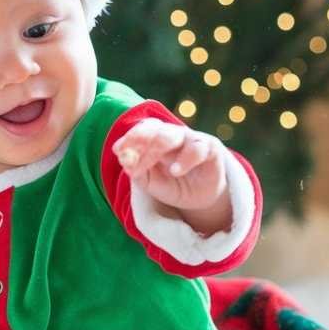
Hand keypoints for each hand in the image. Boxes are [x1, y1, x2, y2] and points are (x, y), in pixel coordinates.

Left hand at [112, 118, 227, 214]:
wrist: (199, 199)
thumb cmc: (171, 185)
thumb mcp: (150, 182)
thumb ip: (137, 171)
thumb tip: (124, 160)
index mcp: (156, 138)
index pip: (143, 130)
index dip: (130, 138)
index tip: (118, 151)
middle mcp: (174, 135)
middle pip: (155, 130)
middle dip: (140, 144)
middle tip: (128, 160)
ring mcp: (192, 139)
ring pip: (172, 136)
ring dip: (156, 150)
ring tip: (144, 169)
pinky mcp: (210, 148)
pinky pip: (197, 148)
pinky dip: (185, 159)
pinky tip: (175, 171)